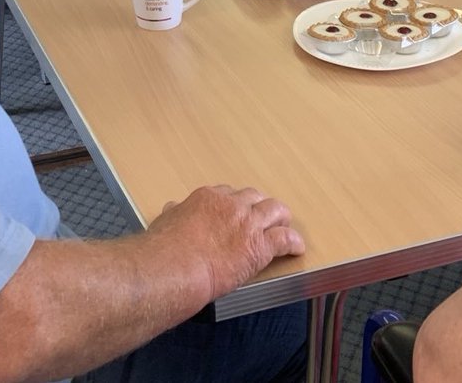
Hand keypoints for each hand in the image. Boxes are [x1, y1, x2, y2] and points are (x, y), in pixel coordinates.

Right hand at [148, 185, 303, 300]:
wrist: (175, 266)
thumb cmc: (164, 248)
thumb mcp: (165, 222)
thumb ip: (173, 213)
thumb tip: (171, 207)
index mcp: (208, 199)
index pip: (228, 193)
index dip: (235, 202)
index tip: (235, 210)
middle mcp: (231, 205)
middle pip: (254, 197)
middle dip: (260, 205)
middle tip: (263, 216)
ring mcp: (247, 224)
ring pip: (274, 210)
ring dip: (281, 217)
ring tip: (285, 224)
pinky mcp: (259, 246)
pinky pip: (284, 239)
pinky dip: (293, 242)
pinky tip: (297, 247)